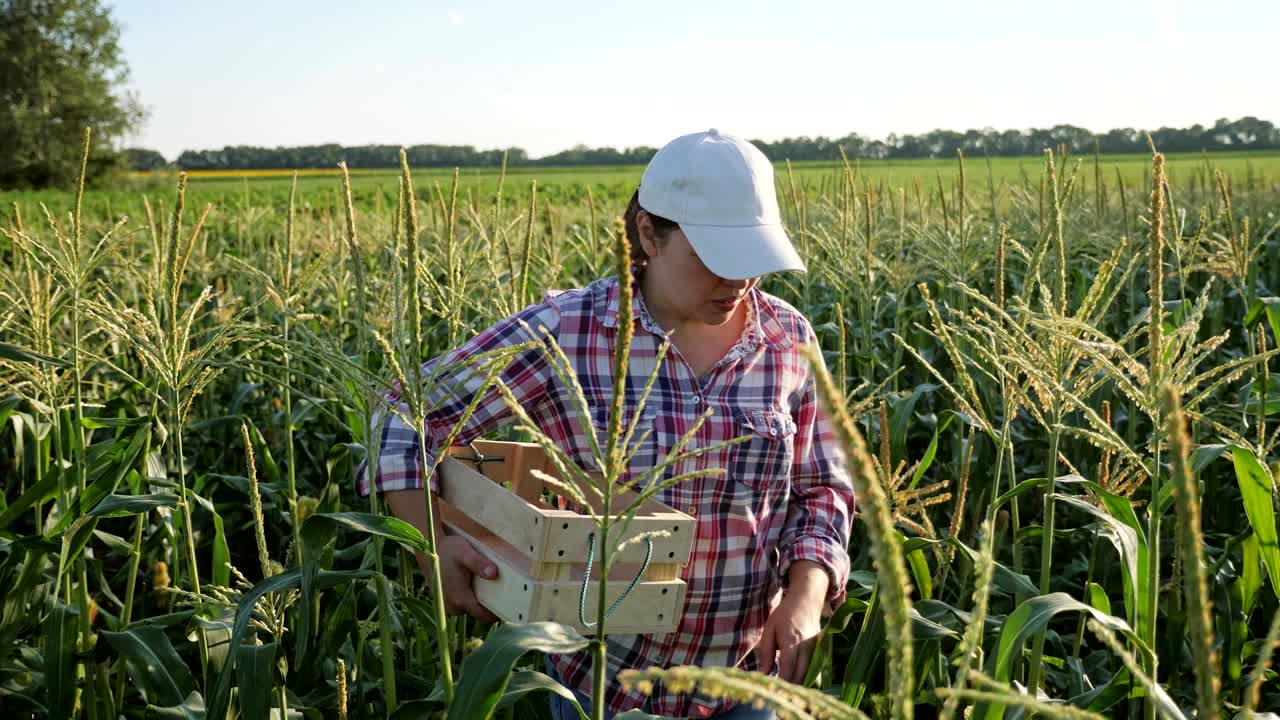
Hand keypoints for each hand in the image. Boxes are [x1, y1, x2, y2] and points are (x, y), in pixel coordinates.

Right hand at [416, 535, 499, 622]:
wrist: (429, 548)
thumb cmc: (448, 550)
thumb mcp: (465, 552)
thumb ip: (479, 563)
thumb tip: (494, 573)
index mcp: (459, 598)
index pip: (484, 615)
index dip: (497, 613)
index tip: (511, 606)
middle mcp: (453, 607)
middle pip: (478, 612)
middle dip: (489, 604)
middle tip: (504, 592)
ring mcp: (448, 606)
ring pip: (470, 608)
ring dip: (479, 600)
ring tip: (489, 586)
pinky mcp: (446, 602)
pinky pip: (463, 604)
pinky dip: (470, 597)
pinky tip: (476, 585)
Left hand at [756, 561, 827, 682]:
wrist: (807, 600)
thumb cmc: (784, 614)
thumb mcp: (769, 630)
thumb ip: (766, 653)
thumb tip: (763, 674)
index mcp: (791, 642)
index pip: (787, 670)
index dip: (781, 684)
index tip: (772, 692)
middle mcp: (806, 648)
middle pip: (800, 677)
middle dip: (789, 688)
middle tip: (778, 694)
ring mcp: (815, 650)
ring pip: (809, 675)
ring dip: (798, 684)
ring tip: (785, 688)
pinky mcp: (820, 650)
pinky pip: (814, 669)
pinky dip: (805, 677)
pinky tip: (796, 679)